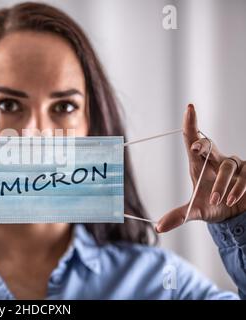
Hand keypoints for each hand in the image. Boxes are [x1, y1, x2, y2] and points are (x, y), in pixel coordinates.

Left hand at [157, 104, 245, 232]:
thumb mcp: (195, 212)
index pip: (193, 139)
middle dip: (203, 145)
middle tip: (195, 149)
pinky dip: (237, 189)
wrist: (234, 215)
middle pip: (209, 146)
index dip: (191, 123)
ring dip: (221, 185)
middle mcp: (216, 160)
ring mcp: (235, 164)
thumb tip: (158, 227)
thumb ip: (178, 217)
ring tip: (217, 201)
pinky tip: (232, 199)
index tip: (189, 107)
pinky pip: (244, 177)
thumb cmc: (212, 205)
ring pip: (226, 168)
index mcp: (199, 163)